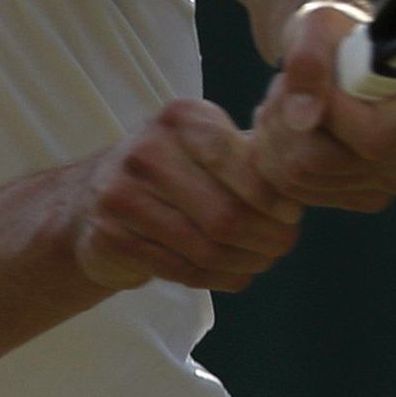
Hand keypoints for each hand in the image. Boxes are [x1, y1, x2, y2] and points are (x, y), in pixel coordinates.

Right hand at [74, 99, 302, 293]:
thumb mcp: (205, 146)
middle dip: (266, 237)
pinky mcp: (112, 237)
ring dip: (246, 262)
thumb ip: (251, 155)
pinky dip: (218, 278)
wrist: (91, 200)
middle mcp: (146, 149)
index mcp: (180, 118)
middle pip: (225, 212)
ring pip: (206, 246)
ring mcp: (122, 194)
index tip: (293, 215)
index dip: (271, 195)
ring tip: (263, 261)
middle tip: (284, 246)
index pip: (235, 160)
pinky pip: (181, 270)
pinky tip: (235, 274)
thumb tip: (304, 178)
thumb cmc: (171, 170)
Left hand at [252, 0, 395, 211]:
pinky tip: (288, 129)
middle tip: (280, 88)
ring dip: (275, 137)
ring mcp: (395, 180)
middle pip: (329, 162)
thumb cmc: (336, 33)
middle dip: (286, 123)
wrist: (338, 56)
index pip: (374, 137)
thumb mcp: (318, 25)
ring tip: (282, 103)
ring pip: (306, 178)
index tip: (319, 81)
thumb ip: (309, 61)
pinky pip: (302, 192)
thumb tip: (301, 118)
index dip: (331, 114)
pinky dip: (278, 159)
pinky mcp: (367, 196)